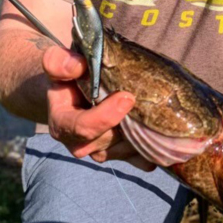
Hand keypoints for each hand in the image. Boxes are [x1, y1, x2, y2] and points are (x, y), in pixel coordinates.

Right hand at [42, 45, 155, 169]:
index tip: (128, 97)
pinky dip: (153, 151)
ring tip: (157, 114)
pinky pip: (139, 159)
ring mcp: (102, 151)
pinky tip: (166, 138)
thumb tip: (78, 66)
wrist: (75, 91)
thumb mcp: (56, 63)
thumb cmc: (67, 76)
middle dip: (130, 123)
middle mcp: (81, 143)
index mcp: (63, 124)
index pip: (84, 128)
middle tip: (150, 103)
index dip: (107, 116)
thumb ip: (58, 62)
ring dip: (143, 134)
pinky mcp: (120, 154)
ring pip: (127, 149)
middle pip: (111, 140)